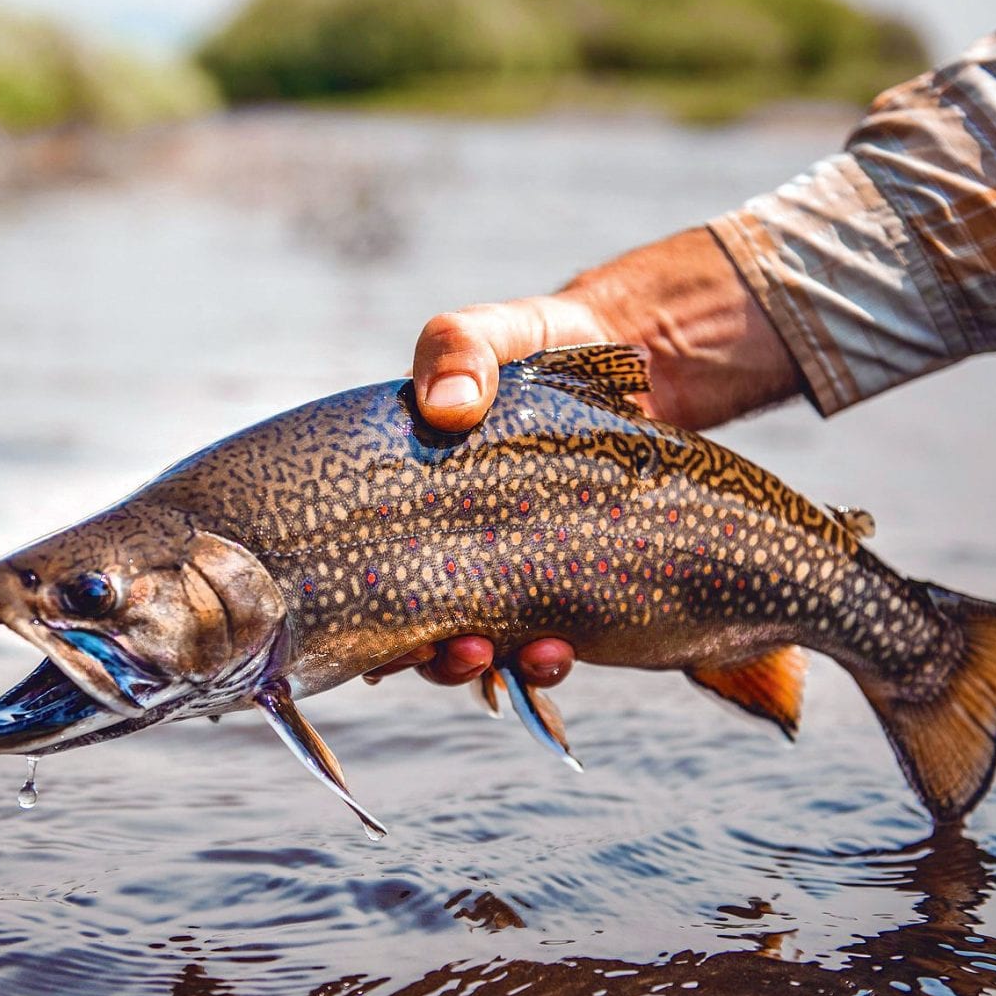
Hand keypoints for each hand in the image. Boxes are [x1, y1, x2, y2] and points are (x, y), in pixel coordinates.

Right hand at [376, 225, 800, 690]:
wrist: (634, 356)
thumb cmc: (536, 342)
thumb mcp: (489, 332)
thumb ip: (459, 349)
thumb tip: (446, 406)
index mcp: (407, 497)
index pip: (365, 570)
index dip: (361, 619)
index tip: (379, 641)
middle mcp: (447, 544)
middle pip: (417, 627)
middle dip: (432, 656)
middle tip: (460, 649)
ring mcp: (507, 568)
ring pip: (481, 645)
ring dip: (496, 663)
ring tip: (528, 652)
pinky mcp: (565, 582)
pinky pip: (546, 637)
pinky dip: (548, 654)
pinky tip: (562, 646)